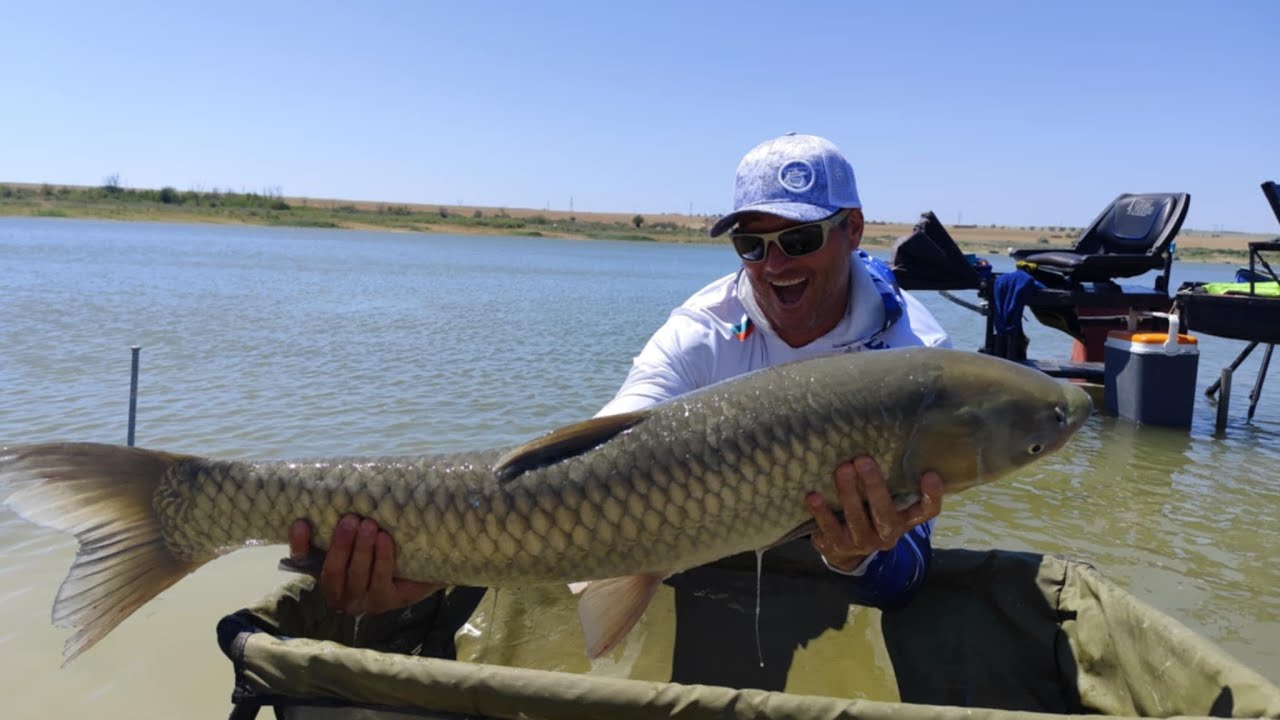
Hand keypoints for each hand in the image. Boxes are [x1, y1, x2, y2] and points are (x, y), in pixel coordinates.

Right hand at [289, 514, 440, 614]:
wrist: (419, 571)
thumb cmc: (383, 547)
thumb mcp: (362, 535)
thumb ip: (349, 523)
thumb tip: (344, 487)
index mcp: (326, 572)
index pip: (303, 561)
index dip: (299, 544)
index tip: (301, 522)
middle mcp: (338, 592)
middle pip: (332, 571)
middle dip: (341, 545)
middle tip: (351, 520)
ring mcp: (361, 601)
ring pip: (356, 575)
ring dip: (362, 549)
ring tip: (369, 525)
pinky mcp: (384, 601)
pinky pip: (381, 579)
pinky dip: (382, 558)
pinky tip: (384, 539)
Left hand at [805, 456, 942, 571]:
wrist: (845, 550)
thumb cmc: (868, 512)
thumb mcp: (884, 500)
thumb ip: (888, 480)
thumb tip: (879, 436)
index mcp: (904, 520)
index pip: (925, 511)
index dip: (931, 495)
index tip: (930, 474)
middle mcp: (887, 535)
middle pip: (885, 512)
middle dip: (874, 485)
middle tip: (863, 459)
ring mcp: (862, 543)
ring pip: (856, 519)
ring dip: (847, 493)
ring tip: (841, 470)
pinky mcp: (838, 546)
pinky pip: (829, 529)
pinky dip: (821, 512)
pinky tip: (813, 496)